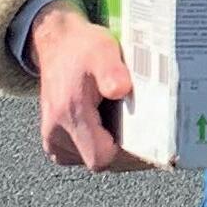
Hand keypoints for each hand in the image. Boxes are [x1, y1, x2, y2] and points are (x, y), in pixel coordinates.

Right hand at [29, 0, 150, 172]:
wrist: (57, 44)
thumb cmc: (82, 48)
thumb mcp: (102, 50)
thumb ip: (111, 72)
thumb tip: (121, 90)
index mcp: (69, 114)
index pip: (102, 157)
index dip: (129, 156)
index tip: (153, 142)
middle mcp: (56, 134)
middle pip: (100, 161)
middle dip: (127, 152)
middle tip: (152, 135)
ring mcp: (53, 140)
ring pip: (92, 158)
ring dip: (114, 148)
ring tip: (135, 127)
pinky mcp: (55, 141)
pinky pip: (84, 153)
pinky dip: (101, 144)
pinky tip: (116, 126)